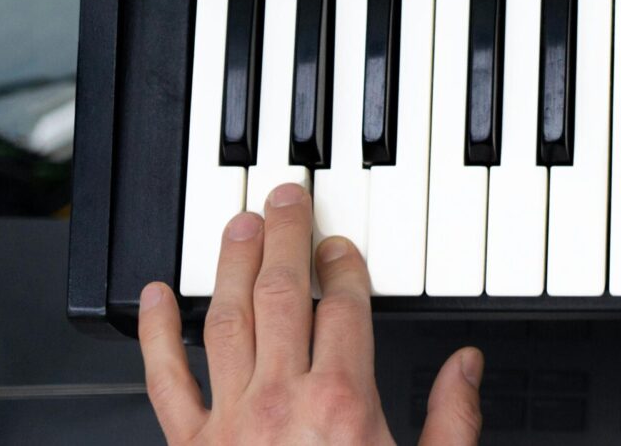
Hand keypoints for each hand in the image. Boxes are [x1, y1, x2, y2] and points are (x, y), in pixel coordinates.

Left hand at [138, 183, 482, 444]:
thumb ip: (454, 422)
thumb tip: (467, 367)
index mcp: (344, 406)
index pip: (346, 306)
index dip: (347, 264)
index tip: (343, 243)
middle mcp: (282, 404)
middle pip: (284, 295)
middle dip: (286, 237)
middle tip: (285, 197)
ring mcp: (229, 424)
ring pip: (227, 320)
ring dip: (232, 265)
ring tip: (236, 225)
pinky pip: (166, 381)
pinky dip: (156, 335)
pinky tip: (153, 299)